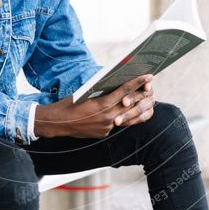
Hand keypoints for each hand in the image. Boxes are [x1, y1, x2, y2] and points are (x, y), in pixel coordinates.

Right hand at [34, 74, 154, 138]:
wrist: (58, 123)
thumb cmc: (70, 103)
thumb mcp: (87, 92)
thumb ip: (103, 91)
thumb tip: (117, 84)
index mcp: (103, 104)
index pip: (126, 91)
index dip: (139, 83)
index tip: (149, 76)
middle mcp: (108, 116)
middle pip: (131, 104)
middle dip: (142, 95)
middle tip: (150, 88)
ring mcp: (107, 127)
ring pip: (128, 117)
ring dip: (137, 109)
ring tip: (144, 102)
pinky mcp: (104, 133)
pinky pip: (116, 124)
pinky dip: (120, 117)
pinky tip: (124, 112)